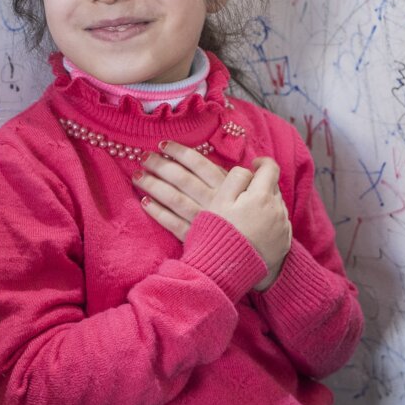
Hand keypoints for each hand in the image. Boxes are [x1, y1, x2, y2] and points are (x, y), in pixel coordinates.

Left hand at [133, 142, 290, 289]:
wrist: (262, 260)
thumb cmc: (263, 226)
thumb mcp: (266, 198)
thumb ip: (255, 180)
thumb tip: (252, 162)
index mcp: (229, 188)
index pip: (200, 164)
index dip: (180, 152)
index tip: (163, 144)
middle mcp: (213, 201)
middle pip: (182, 178)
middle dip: (160, 165)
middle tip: (143, 156)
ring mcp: (203, 220)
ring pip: (174, 198)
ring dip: (154, 185)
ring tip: (138, 176)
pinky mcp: (196, 238)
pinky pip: (173, 224)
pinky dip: (158, 213)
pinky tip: (145, 202)